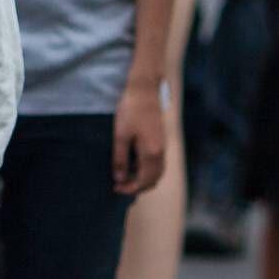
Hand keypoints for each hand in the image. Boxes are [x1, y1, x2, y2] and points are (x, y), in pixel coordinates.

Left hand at [112, 78, 171, 195]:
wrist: (144, 89)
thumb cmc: (130, 110)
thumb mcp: (120, 135)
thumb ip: (120, 158)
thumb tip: (119, 179)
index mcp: (152, 153)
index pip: (144, 181)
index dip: (130, 188)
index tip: (115, 189)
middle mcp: (161, 152)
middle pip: (154, 179)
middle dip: (138, 187)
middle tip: (119, 186)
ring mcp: (162, 145)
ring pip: (157, 172)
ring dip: (143, 179)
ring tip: (125, 178)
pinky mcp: (160, 139)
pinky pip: (157, 162)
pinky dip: (147, 170)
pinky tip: (133, 164)